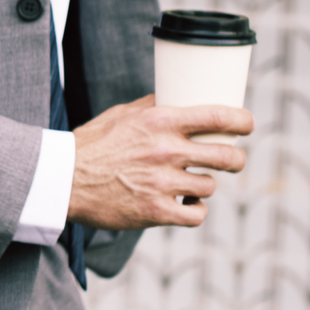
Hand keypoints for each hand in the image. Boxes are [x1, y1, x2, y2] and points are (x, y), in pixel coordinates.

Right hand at [67, 95, 253, 229]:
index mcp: (160, 121)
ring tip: (192, 184)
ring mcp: (163, 183)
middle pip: (226, 156)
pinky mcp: (157, 212)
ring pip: (210, 186)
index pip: (218, 116)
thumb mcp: (120, 115)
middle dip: (236, 159)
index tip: (247, 125)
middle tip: (232, 161)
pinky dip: (195, 210)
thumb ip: (152, 106)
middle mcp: (166, 150)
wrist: (62, 180)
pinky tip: (187, 204)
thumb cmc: (90, 144)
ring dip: (204, 185)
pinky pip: (196, 214)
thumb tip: (177, 95)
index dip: (242, 121)